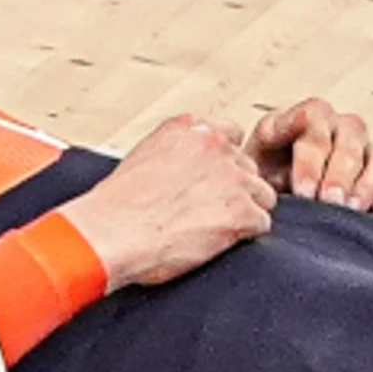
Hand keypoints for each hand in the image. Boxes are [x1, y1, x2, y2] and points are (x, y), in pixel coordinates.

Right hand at [57, 116, 276, 288]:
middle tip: (209, 212)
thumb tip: (189, 171)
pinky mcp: (242, 212)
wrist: (110, 233)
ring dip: (244, 212)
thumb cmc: (116, 207)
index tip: (212, 181)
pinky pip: (262, 223)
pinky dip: (245, 236)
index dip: (224, 163)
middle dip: (235, 190)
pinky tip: (217, 242)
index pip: (231, 135)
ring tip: (212, 229)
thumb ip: (177, 155)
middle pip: (248, 168)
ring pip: (261, 195)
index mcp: (190, 129)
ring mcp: (232, 178)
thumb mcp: (144, 159)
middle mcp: (215, 147)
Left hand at [246, 96, 372, 215]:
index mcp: (311, 117)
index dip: (311, 158)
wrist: (276, 208)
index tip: (303, 192)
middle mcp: (344, 130)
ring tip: (353, 211)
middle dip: (340, 174)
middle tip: (329, 202)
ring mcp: (371, 154)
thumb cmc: (264, 182)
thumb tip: (277, 123)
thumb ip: (269, 135)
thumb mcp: (253, 158)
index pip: (316, 123)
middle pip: (352, 140)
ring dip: (369, 185)